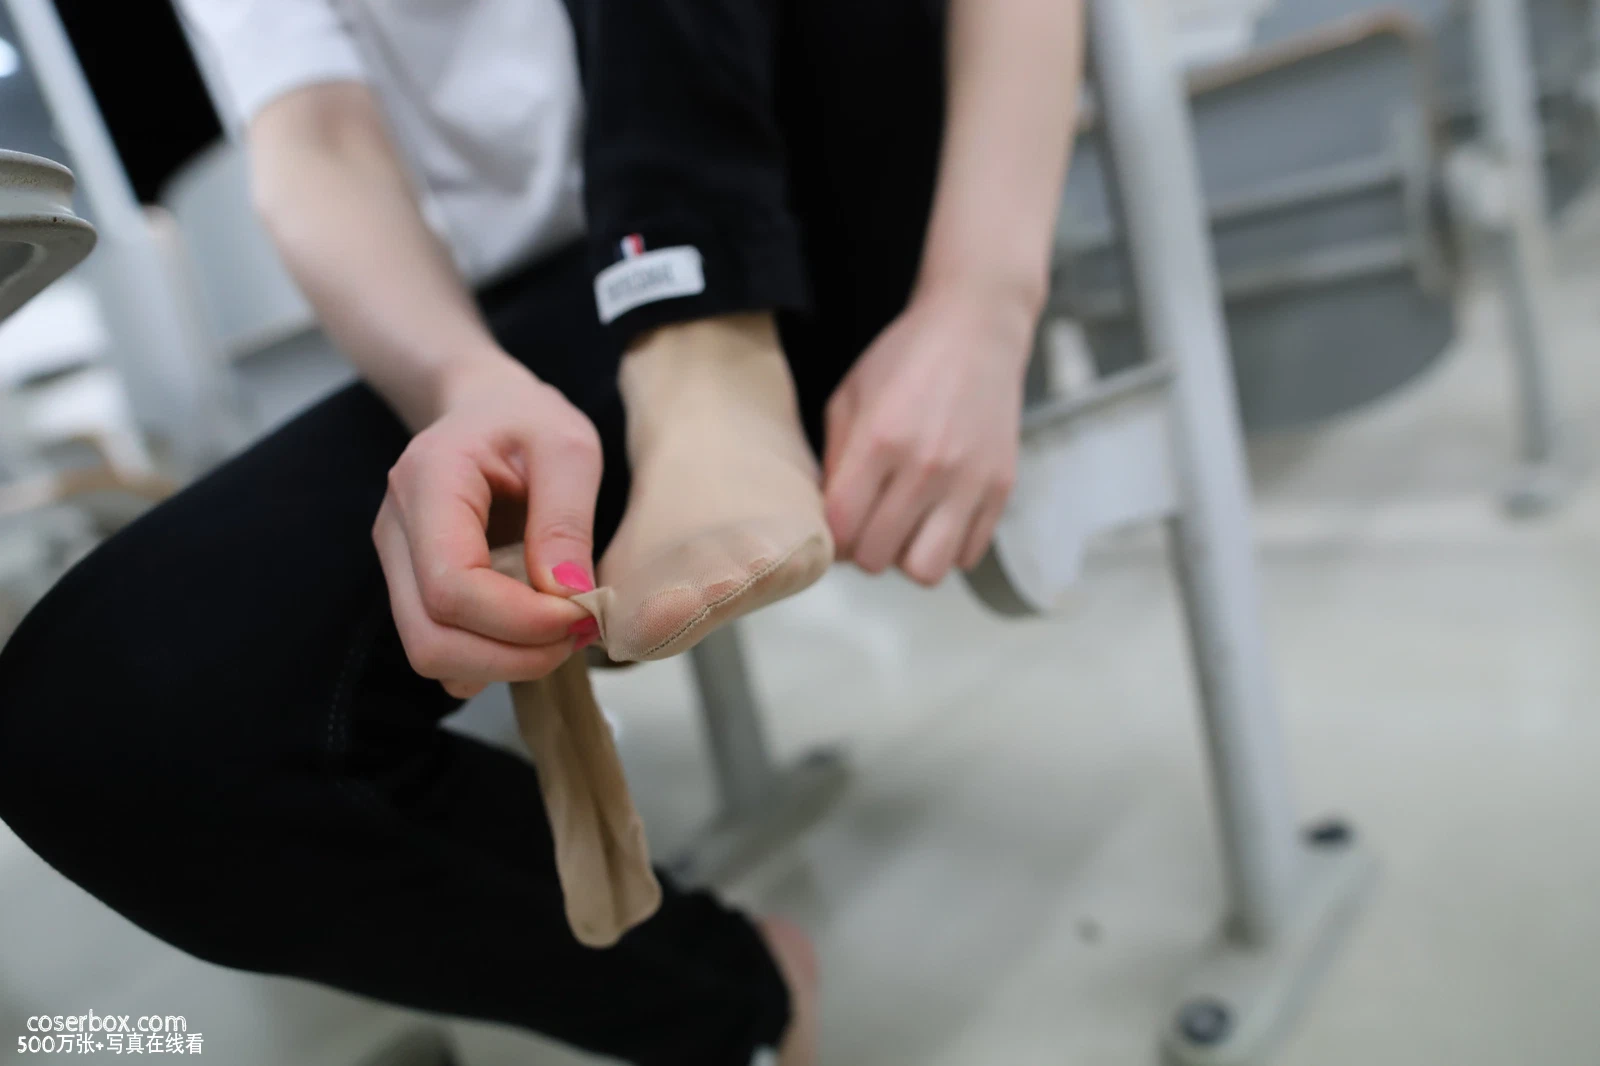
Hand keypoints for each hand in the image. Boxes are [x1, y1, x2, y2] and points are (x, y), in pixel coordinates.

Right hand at [372, 353, 601, 699]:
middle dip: (514, 656)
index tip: (582, 615)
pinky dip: (489, 660)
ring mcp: (397, 564)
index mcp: (428, 480)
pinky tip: (531, 632)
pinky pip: (441, 650)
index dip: (519, 621)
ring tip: (561, 632)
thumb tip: (566, 597)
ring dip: (504, 664)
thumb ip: (566, 520)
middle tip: (578, 633)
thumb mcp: (568, 447)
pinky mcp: (412, 588)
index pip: (452, 585)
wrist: (487, 411)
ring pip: (431, 654)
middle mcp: (396, 529)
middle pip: (431, 638)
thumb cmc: (527, 422)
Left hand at [823, 281, 1033, 585]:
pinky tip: (938, 518)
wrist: (977, 329)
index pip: (842, 529)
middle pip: (878, 558)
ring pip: (926, 571)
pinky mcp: (1001, 488)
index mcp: (879, 441)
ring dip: (908, 557)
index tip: (838, 524)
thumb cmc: (904, 360)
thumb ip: (833, 461)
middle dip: (865, 549)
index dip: (832, 538)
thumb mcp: (849, 397)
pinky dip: (948, 548)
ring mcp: (969, 481)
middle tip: (869, 525)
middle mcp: (926, 467)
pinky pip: (968, 555)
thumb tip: (825, 521)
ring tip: (905, 529)